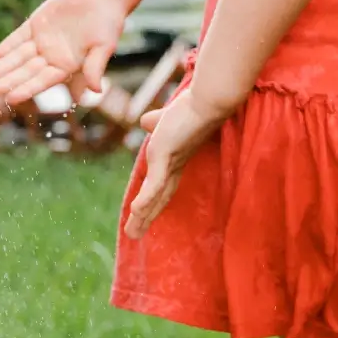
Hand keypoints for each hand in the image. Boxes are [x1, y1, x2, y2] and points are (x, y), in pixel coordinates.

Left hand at [0, 0, 128, 105]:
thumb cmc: (107, 23)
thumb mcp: (104, 46)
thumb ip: (95, 67)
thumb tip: (97, 91)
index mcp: (67, 66)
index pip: (42, 81)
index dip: (26, 89)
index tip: (10, 98)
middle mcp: (52, 56)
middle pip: (25, 71)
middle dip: (8, 81)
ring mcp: (42, 41)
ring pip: (18, 56)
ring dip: (3, 66)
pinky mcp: (36, 25)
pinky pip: (19, 36)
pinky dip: (8, 45)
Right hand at [123, 90, 223, 238]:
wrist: (206, 101)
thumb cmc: (191, 107)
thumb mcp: (166, 118)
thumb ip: (156, 122)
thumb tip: (144, 121)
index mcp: (174, 159)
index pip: (161, 186)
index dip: (151, 201)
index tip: (142, 215)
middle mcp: (174, 166)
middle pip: (159, 198)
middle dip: (146, 217)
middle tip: (134, 236)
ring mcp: (170, 163)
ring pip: (154, 197)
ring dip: (142, 216)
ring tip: (131, 233)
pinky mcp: (166, 157)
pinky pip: (153, 184)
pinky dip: (144, 200)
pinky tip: (135, 212)